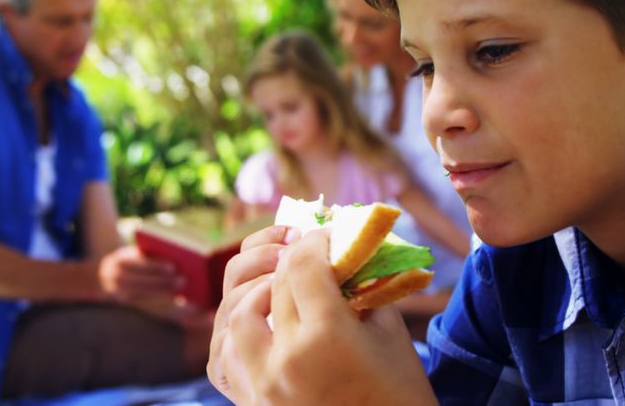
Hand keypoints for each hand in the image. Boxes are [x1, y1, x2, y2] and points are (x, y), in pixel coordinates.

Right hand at [96, 245, 181, 301]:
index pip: (141, 264)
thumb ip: (148, 256)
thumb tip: (174, 261)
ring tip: (180, 289)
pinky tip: (171, 297)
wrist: (102, 275)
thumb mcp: (133, 254)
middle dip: (164, 281)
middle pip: (144, 280)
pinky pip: (143, 300)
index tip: (173, 267)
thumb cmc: (127, 260)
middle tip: (183, 280)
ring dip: (163, 291)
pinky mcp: (124, 301)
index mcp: (121, 260)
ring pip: (144, 293)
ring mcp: (120, 291)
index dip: (157, 266)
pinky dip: (157, 298)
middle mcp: (118, 276)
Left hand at [218, 229, 437, 405]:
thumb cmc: (401, 397)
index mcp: (327, 337)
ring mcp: (261, 384)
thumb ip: (365, 288)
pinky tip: (259, 320)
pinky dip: (236, 332)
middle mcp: (286, 358)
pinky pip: (223, 357)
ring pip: (236, 314)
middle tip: (312, 253)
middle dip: (294, 260)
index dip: (315, 241)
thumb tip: (345, 253)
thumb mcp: (391, 335)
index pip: (303, 264)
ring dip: (257, 291)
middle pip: (274, 284)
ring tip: (281, 286)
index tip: (327, 236)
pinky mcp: (250, 403)